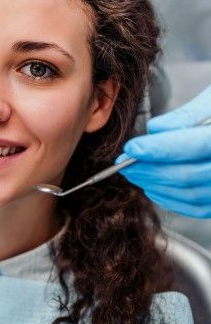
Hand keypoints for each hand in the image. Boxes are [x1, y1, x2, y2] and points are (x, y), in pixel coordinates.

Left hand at [116, 86, 210, 217]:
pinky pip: (200, 208)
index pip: (196, 146)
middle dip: (149, 170)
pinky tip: (153, 187)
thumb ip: (187, 115)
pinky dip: (171, 199)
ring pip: (191, 194)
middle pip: (188, 175)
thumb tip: (153, 130)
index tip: (131, 148)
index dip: (159, 149)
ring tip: (134, 172)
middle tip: (123, 162)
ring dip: (155, 185)